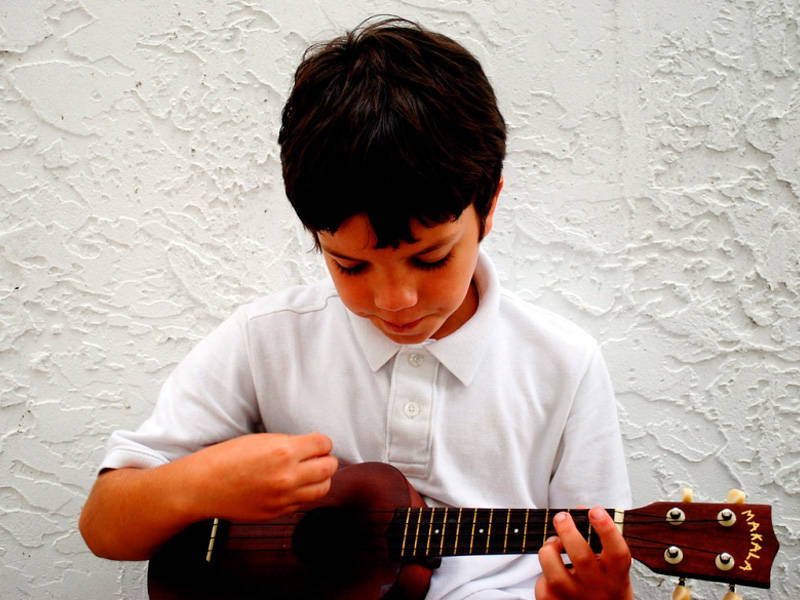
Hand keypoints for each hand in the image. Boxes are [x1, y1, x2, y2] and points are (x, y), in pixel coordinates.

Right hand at [183, 431, 338, 522]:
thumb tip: (315, 444)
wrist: (203, 486)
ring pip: (322, 489)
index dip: (323, 442)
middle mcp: (287, 476)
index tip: (318, 443)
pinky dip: (306, 493)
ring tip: (312, 472)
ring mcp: (283, 497)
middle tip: (320, 457)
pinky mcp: (277, 512)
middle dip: (327, 460)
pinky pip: (304, 502)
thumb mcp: (261, 439)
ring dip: (321, 479)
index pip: (323, 445)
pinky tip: (296, 485)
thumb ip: (290, 443)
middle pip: (329, 468)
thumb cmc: (227, 458)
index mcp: (283, 451)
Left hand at [535, 506, 633, 599]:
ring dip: (549, 551)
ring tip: (552, 543)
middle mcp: (599, 590)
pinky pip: (543, 586)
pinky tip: (551, 569)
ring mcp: (577, 599)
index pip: (618, 553)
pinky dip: (542, 573)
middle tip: (562, 517)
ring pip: (555, 574)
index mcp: (617, 577)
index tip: (595, 511)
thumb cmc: (605, 585)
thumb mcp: (612, 567)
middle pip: (581, 558)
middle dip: (568, 532)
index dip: (607, 530)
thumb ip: (599, 540)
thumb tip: (578, 511)